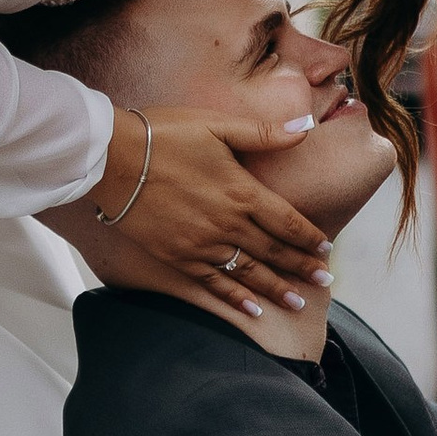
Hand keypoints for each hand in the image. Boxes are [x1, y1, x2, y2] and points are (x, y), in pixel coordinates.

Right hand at [104, 104, 333, 322]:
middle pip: (274, 251)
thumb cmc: (162, 135)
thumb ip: (263, 133)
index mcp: (241, 191)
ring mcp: (202, 244)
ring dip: (277, 289)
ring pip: (249, 273)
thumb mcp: (216, 124)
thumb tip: (305, 128)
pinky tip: (252, 311)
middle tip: (324, 281)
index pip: (287, 221)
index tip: (326, 250)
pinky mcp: (178, 257)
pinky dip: (235, 299)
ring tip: (298, 303)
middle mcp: (227, 223)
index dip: (309, 237)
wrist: (110, 159)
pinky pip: (214, 283)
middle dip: (302, 267)